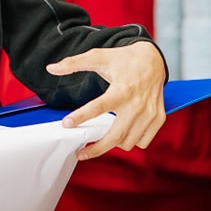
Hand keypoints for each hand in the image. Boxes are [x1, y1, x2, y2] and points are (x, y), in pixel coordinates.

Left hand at [47, 41, 165, 159]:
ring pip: (128, 142)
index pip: (98, 107)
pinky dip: (131, 142)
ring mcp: (150, 113)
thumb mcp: (98, 56)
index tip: (67, 125)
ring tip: (103, 138)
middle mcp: (137, 104)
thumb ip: (74, 63)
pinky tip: (123, 134)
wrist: (153, 59)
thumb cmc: (124, 59)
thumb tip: (51, 68)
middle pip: (115, 135)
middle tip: (81, 153)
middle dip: (96, 149)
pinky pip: (143, 141)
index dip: (81, 117)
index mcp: (122, 89)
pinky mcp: (158, 119)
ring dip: (113, 144)